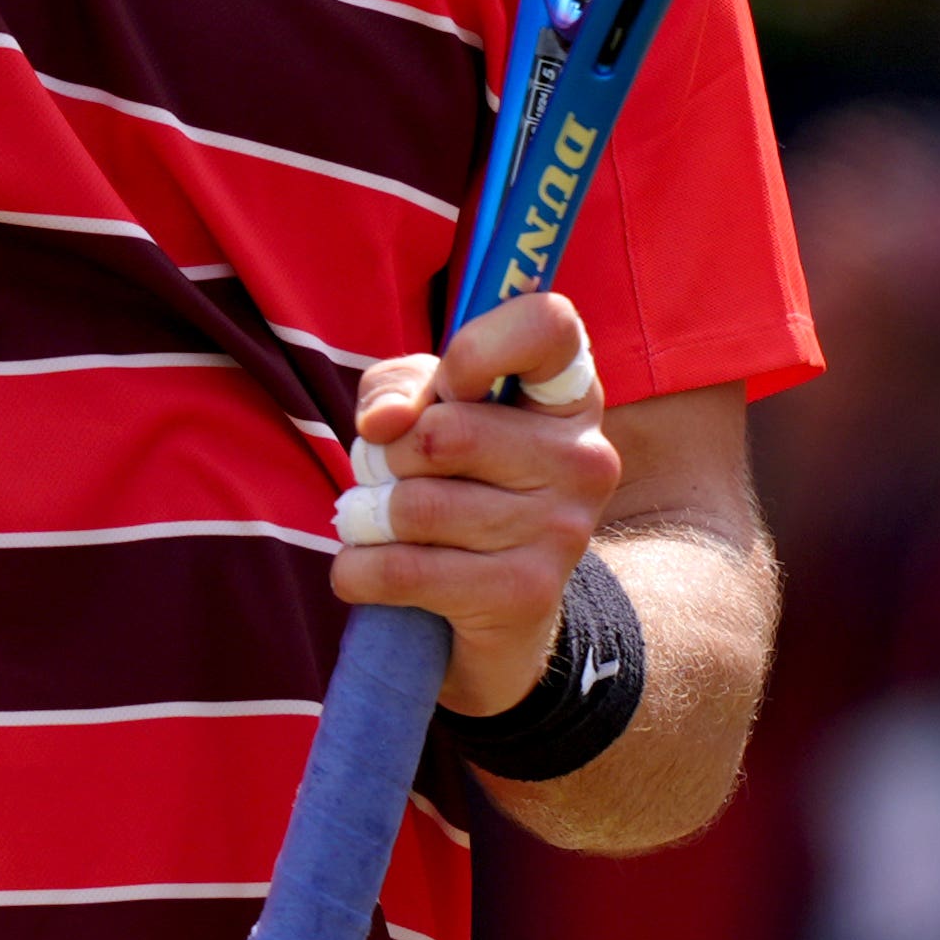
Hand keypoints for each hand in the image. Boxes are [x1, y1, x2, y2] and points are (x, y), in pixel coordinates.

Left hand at [329, 293, 624, 717]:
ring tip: (380, 526)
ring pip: (415, 505)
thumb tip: (383, 424)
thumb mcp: (423, 414)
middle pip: (443, 433)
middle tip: (389, 478)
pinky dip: (357, 570)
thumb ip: (397, 391)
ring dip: (368, 517)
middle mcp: (583, 456)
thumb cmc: (456, 484)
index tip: (448, 384)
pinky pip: (403, 569)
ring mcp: (563, 529)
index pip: (549, 324)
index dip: (477, 346)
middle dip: (385, 457)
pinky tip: (365, 571)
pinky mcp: (527, 593)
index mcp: (568, 393)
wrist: (500, 616)